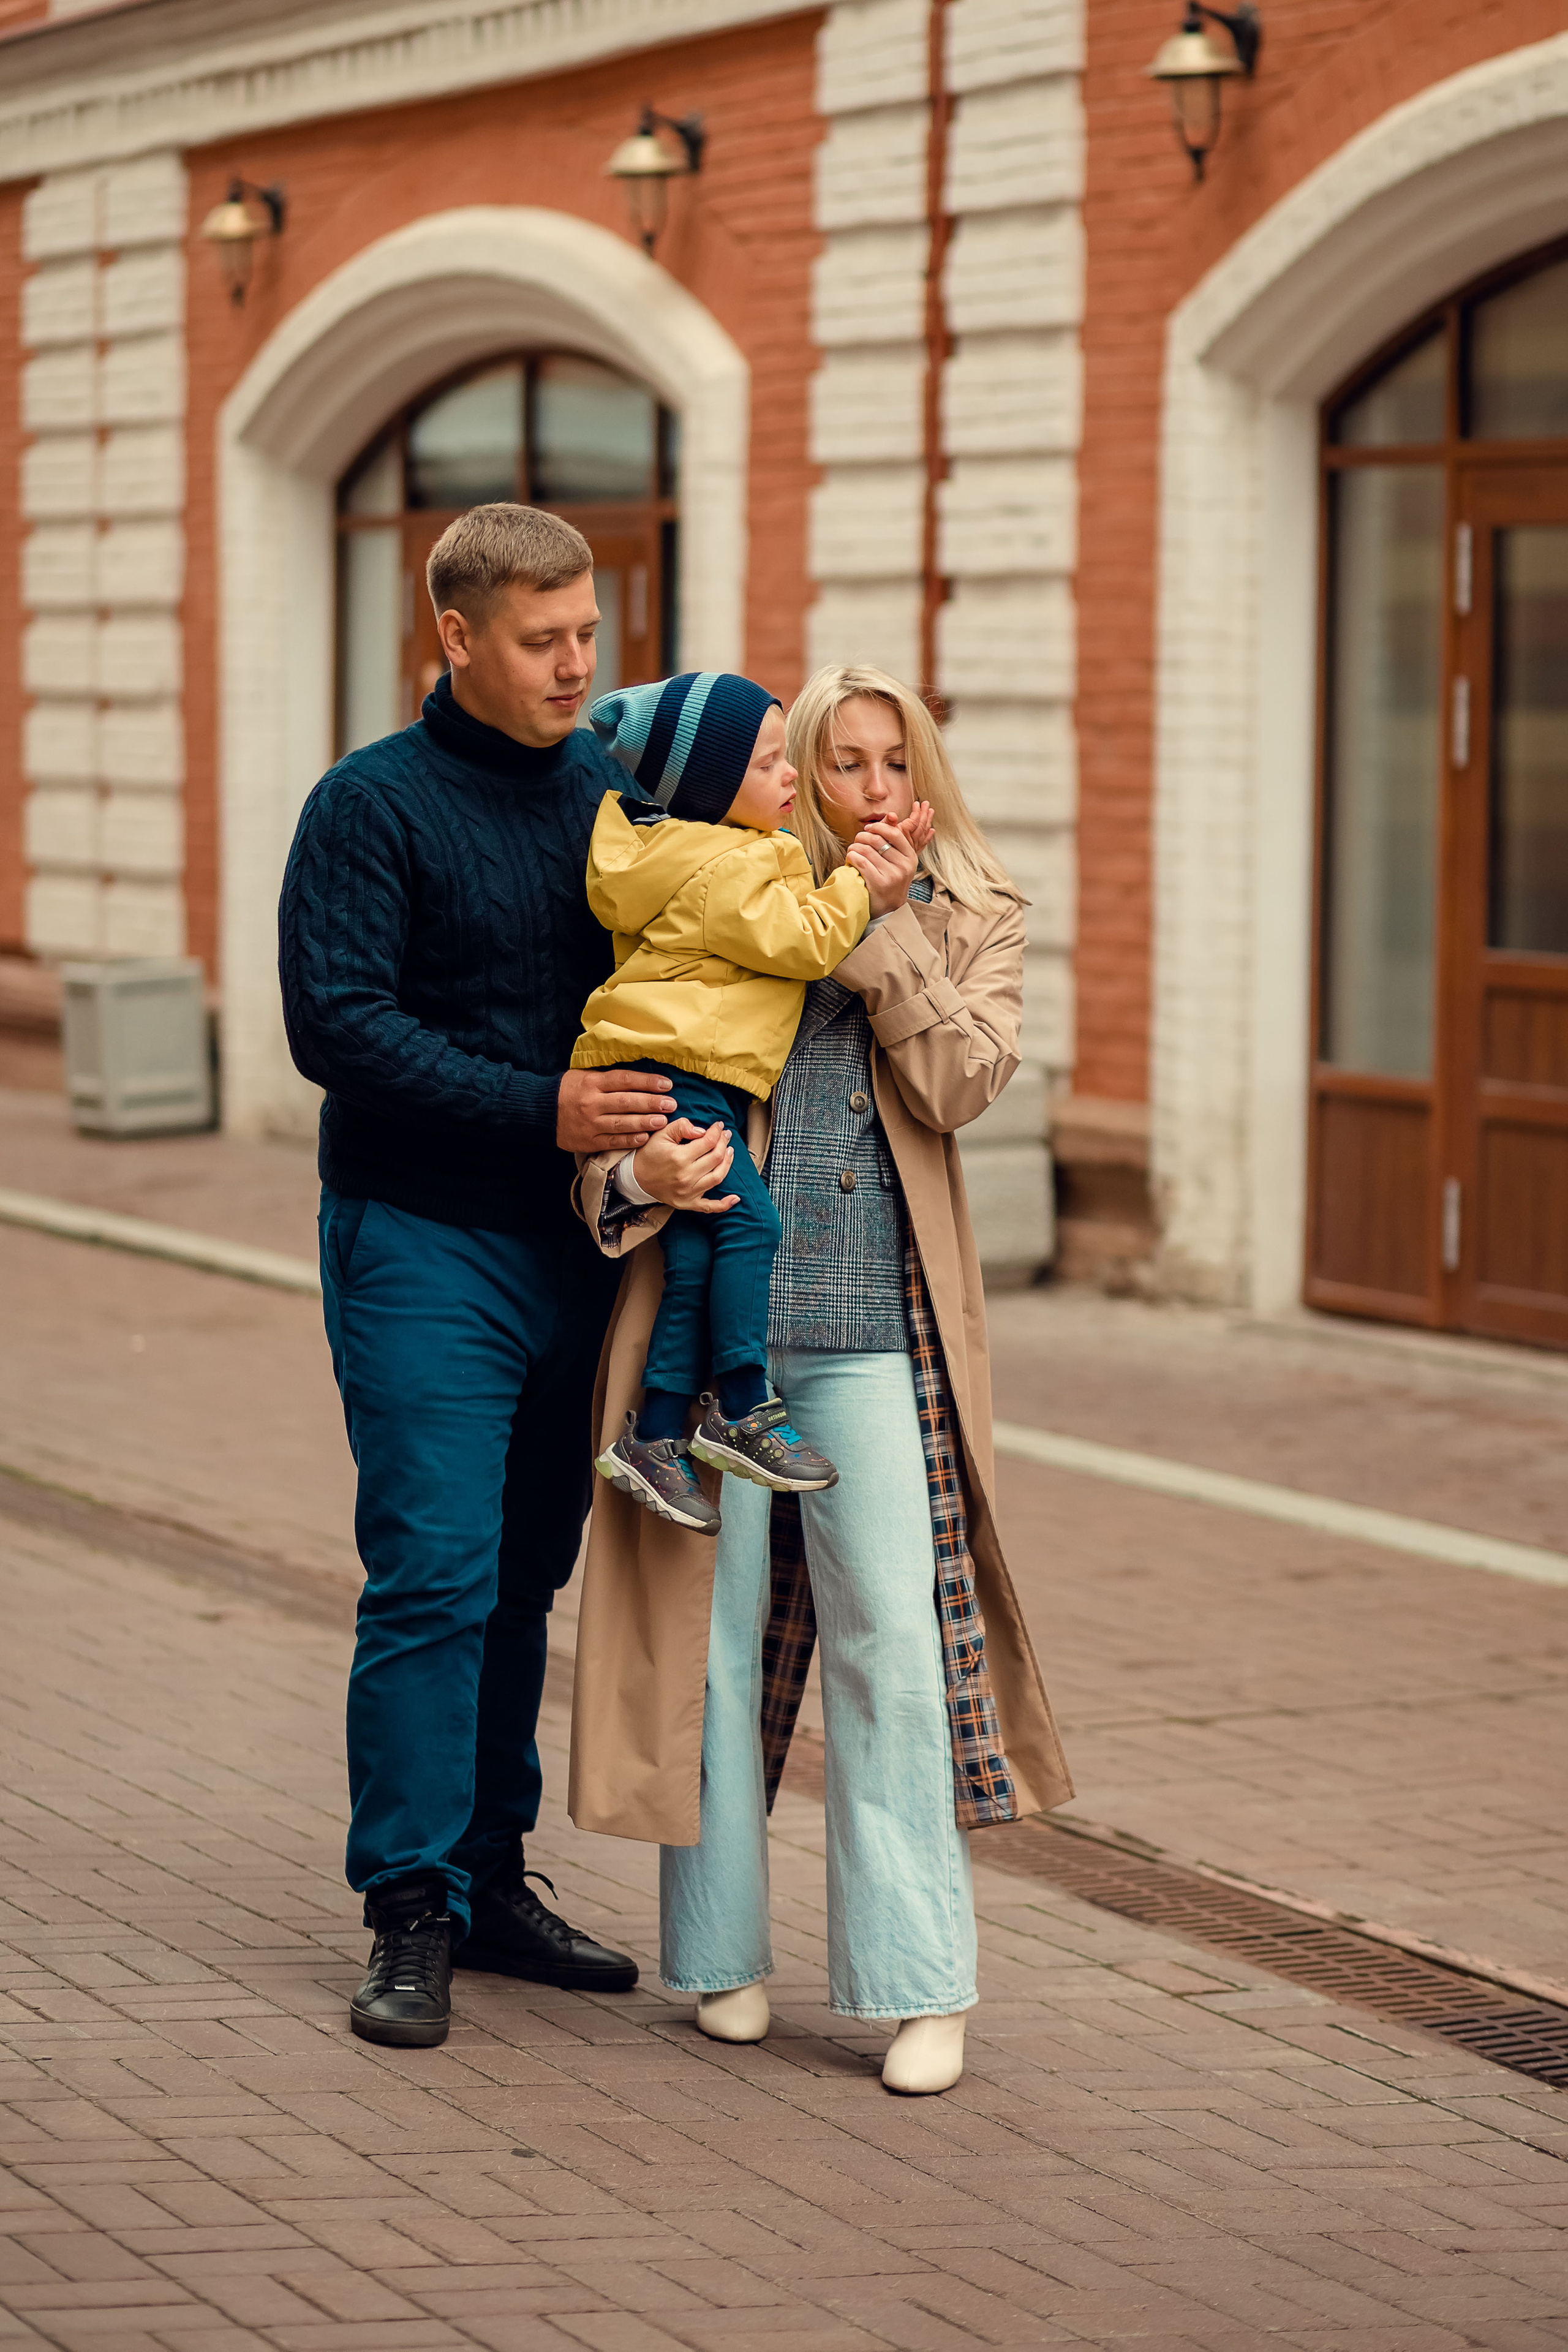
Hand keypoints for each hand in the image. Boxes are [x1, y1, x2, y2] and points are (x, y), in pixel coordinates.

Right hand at [557, 1066, 671, 1152]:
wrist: (539, 1111)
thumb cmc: (566, 1090)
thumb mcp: (584, 1076)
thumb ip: (607, 1078)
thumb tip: (639, 1078)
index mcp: (592, 1083)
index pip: (625, 1080)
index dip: (647, 1082)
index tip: (666, 1084)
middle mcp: (592, 1103)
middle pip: (627, 1102)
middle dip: (651, 1103)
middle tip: (670, 1104)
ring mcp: (590, 1123)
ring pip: (622, 1123)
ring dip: (645, 1122)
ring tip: (662, 1121)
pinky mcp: (588, 1141)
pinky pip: (612, 1141)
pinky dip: (629, 1140)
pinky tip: (644, 1138)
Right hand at [631, 1118, 738, 1213]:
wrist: (636, 1178)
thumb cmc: (649, 1154)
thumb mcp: (661, 1134)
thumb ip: (682, 1127)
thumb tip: (703, 1131)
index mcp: (679, 1158)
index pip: (708, 1142)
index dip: (717, 1131)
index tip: (719, 1125)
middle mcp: (686, 1176)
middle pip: (716, 1158)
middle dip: (724, 1143)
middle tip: (726, 1135)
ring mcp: (688, 1192)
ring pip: (718, 1177)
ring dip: (728, 1163)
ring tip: (730, 1151)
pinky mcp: (688, 1203)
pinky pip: (710, 1207)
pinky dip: (724, 1204)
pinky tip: (735, 1198)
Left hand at [845, 803, 933, 915]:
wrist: (889, 907)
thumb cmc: (891, 878)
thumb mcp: (898, 860)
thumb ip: (894, 839)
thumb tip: (889, 816)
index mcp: (910, 857)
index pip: (894, 833)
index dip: (878, 827)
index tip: (868, 829)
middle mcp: (903, 866)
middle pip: (877, 840)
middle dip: (862, 837)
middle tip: (857, 840)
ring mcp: (892, 875)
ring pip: (866, 850)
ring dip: (854, 847)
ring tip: (852, 850)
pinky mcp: (879, 883)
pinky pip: (861, 861)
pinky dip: (852, 857)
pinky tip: (850, 859)